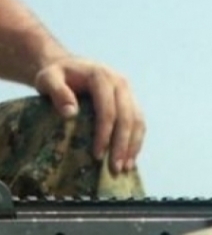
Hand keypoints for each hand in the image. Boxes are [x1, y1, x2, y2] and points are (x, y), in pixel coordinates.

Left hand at [33, 57, 145, 173]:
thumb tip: (71, 113)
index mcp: (102, 77)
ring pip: (138, 122)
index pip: (108, 110)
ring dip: (133, 146)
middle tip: (115, 168)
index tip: (97, 155)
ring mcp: (129, 92)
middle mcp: (121, 83)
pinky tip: (130, 158)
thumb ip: (56, 91)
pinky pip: (139, 123)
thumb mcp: (48, 78)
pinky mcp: (132, 102)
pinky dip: (136, 141)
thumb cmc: (57, 75)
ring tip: (126, 168)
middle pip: (127, 118)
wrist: (69, 66)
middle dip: (122, 145)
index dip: (105, 134)